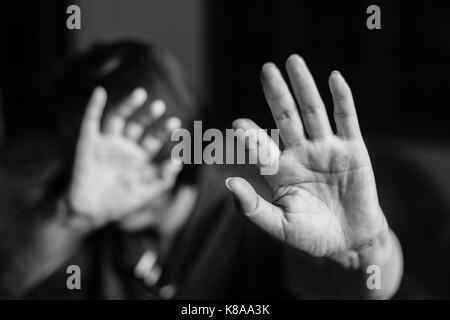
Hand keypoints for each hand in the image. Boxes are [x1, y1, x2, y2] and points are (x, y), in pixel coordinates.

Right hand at [68, 87, 181, 226]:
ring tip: (140, 93)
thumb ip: (163, 179)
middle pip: (138, 125)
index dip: (164, 131)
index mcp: (139, 157)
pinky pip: (91, 122)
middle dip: (149, 116)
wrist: (89, 213)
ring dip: (128, 105)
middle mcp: (124, 147)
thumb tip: (179, 161)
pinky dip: (94, 106)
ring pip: (118, 118)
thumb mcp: (146, 193)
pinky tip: (100, 93)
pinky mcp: (88, 143)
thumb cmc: (119, 204)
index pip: (154, 139)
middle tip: (160, 106)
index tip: (176, 124)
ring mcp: (106, 143)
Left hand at [227, 55, 389, 267]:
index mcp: (280, 170)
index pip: (262, 147)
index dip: (251, 136)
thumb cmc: (311, 236)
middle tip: (266, 69)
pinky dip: (342, 99)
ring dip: (304, 87)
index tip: (238, 125)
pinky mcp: (353, 150)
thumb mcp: (279, 227)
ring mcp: (327, 149)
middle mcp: (301, 153)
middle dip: (276, 94)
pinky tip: (333, 77)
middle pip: (286, 118)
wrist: (349, 243)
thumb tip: (228, 182)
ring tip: (293, 61)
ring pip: (313, 112)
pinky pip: (347, 120)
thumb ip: (253, 208)